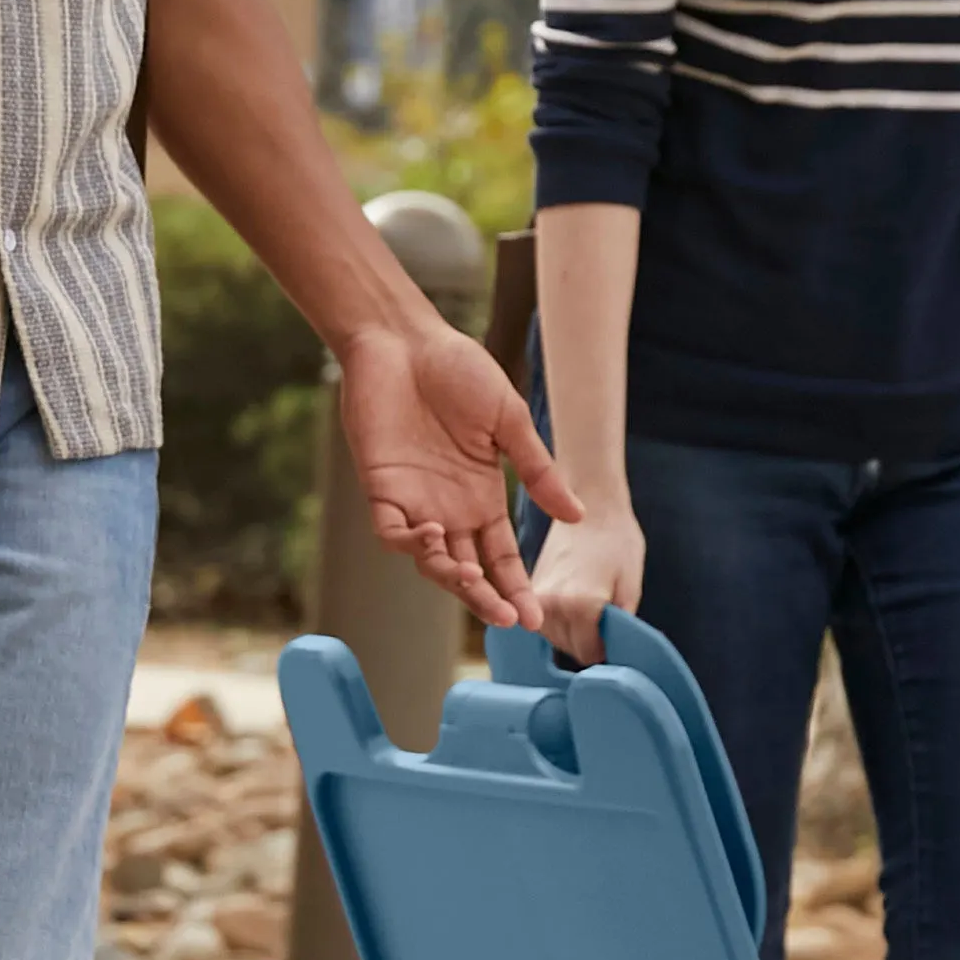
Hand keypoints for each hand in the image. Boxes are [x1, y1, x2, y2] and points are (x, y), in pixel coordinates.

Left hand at [336, 319, 578, 631]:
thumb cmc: (459, 371)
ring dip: (452, 577)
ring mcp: (415, 501)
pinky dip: (412, 543)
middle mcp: (451, 509)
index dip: (517, 587)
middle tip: (508, 619)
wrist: (406, 340)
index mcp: (484, 497)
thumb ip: (538, 470)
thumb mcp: (509, 421)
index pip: (503, 557)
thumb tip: (578, 516)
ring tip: (472, 581)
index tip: (537, 619)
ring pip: (432, 561)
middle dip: (488, 598)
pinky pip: (393, 531)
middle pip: (470, 571)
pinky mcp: (381, 488)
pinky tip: (435, 538)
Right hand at [530, 486, 644, 667]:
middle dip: (589, 639)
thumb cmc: (618, 539)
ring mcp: (535, 597)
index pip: (590, 654)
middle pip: (570, 649)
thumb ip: (621, 626)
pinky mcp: (529, 590)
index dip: (607, 647)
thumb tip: (615, 657)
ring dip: (573, 630)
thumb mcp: (632, 584)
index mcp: (580, 605)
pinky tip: (574, 599)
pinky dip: (561, 620)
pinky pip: (545, 622)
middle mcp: (551, 605)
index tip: (616, 629)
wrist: (590, 502)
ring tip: (589, 599)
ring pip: (555, 639)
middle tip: (604, 609)